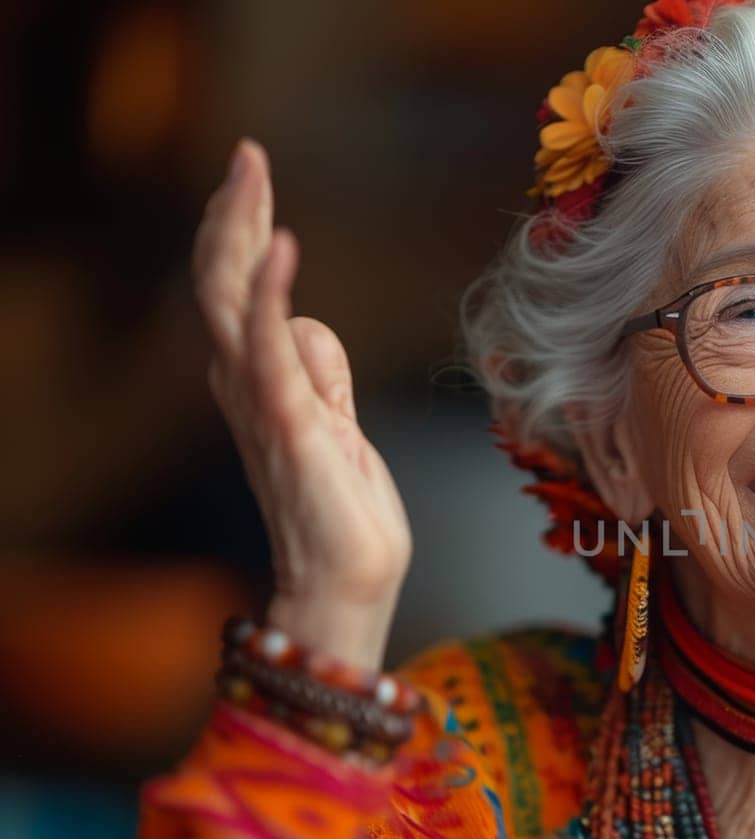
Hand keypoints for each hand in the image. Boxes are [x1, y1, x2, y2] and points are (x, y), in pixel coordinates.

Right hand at [193, 139, 411, 668]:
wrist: (347, 584)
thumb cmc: (345, 515)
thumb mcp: (341, 428)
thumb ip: (322, 376)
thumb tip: (309, 325)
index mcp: (261, 382)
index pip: (240, 291)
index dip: (242, 231)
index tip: (251, 177)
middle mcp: (247, 384)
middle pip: (222, 280)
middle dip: (232, 212)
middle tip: (247, 153)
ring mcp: (262, 400)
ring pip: (229, 297)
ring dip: (240, 229)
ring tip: (252, 174)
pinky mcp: (288, 418)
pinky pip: (270, 343)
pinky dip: (271, 290)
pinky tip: (281, 247)